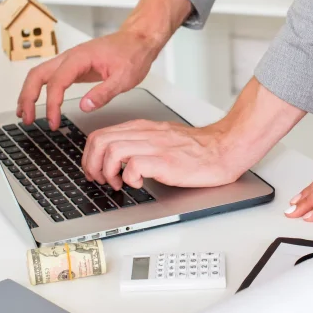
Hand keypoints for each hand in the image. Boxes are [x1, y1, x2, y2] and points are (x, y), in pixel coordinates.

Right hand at [17, 29, 160, 128]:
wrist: (138, 40)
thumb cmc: (132, 54)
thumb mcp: (124, 78)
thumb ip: (103, 93)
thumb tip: (84, 107)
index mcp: (80, 58)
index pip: (57, 82)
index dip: (52, 104)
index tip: (53, 122)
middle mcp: (70, 57)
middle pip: (37, 75)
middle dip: (28, 98)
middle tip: (27, 119)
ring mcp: (70, 61)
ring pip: (39, 74)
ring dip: (28, 93)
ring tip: (24, 114)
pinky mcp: (73, 66)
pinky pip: (49, 77)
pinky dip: (39, 90)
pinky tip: (37, 102)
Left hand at [83, 120, 243, 188]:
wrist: (223, 149)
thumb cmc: (197, 148)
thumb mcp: (161, 138)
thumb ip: (140, 143)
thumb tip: (119, 158)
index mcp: (142, 128)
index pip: (101, 134)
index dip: (90, 156)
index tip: (94, 170)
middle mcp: (145, 134)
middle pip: (100, 141)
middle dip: (92, 164)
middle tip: (101, 179)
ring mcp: (155, 147)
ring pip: (112, 151)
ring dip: (108, 172)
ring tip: (118, 184)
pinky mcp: (165, 161)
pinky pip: (134, 167)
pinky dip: (130, 179)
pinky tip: (139, 184)